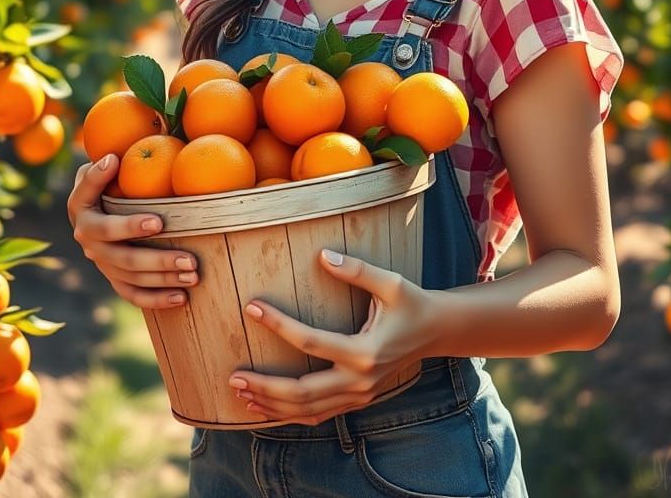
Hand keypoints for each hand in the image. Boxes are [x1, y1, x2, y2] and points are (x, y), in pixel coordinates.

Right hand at [67, 154, 199, 309]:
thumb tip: (114, 158)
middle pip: (123, 257)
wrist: (92, 198)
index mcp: (82, 212)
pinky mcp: (111, 275)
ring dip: (163, 279)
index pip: (104, 224)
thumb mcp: (99, 161)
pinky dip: (155, 299)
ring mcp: (100, 260)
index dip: (130, 226)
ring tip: (193, 275)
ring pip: (131, 277)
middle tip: (189, 259)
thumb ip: (104, 163)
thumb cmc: (105, 173)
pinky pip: (131, 293)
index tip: (160, 222)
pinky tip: (181, 298)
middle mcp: (87, 240)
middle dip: (158, 259)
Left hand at [227, 250, 440, 424]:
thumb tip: (323, 255)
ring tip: (240, 392)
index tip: (252, 307)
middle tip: (234, 374)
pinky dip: (288, 414)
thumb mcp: (391, 282)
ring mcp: (359, 395)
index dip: (279, 325)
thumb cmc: (412, 303)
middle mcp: (360, 381)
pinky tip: (263, 407)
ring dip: (271, 405)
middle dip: (266, 385)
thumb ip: (357, 270)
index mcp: (366, 352)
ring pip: (307, 410)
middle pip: (303, 392)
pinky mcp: (356, 399)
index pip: (311, 342)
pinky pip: (317, 414)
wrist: (436, 332)